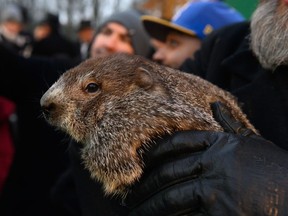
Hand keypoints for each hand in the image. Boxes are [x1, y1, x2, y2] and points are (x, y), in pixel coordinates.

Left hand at [125, 102, 287, 215]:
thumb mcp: (254, 143)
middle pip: (168, 174)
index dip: (157, 152)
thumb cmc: (276, 171)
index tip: (145, 161)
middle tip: (132, 196)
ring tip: (137, 213)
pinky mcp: (219, 214)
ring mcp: (215, 190)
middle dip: (147, 187)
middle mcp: (214, 165)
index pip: (179, 143)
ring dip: (151, 208)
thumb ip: (232, 126)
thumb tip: (216, 105)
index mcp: (220, 145)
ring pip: (171, 199)